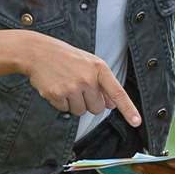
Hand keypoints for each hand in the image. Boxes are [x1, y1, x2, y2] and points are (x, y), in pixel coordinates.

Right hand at [16, 34, 139, 125]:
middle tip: (78, 87)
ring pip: (81, 111)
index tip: (137, 122)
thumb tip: (112, 105)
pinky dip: (61, 103)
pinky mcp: (58, 94)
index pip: (117, 92)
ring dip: (74, 104)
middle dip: (89, 103)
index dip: (128, 109)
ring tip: (66, 85)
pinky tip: (56, 87)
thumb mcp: (88, 64)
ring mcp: (72, 87)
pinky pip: (65, 110)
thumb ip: (102, 84)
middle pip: (97, 108)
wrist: (37, 52)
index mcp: (99, 68)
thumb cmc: (66, 57)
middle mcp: (88, 78)